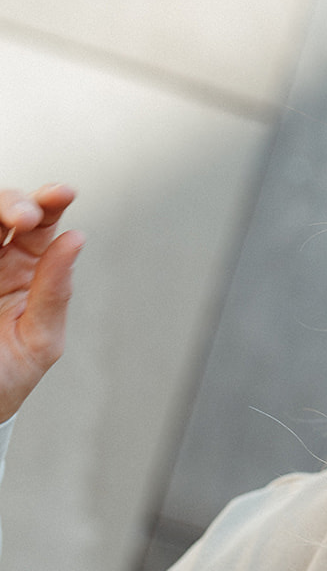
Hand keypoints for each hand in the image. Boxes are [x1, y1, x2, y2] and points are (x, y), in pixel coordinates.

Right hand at [0, 185, 82, 423]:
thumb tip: (75, 239)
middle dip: (14, 201)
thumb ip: (55, 290)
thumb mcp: (40, 339)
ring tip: (12, 219)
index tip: (63, 193)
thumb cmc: (7, 377)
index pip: (42, 222)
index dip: (51, 200)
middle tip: (25, 216)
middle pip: (3, 208)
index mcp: (30, 268)